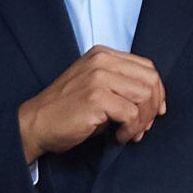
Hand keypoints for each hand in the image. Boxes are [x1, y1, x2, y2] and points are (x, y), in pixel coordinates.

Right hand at [17, 45, 165, 162]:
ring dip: (143, 120)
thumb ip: (121, 86)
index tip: (154, 112)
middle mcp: (102, 61)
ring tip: (130, 133)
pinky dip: (131, 130)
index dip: (156, 92)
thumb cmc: (66, 111)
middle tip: (143, 127)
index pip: (147, 67)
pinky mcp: (96, 97)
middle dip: (153, 108)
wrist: (36, 123)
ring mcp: (98, 77)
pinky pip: (131, 114)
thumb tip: (155, 104)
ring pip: (145, 96)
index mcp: (103, 55)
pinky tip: (118, 137)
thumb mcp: (95, 87)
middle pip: (150, 80)